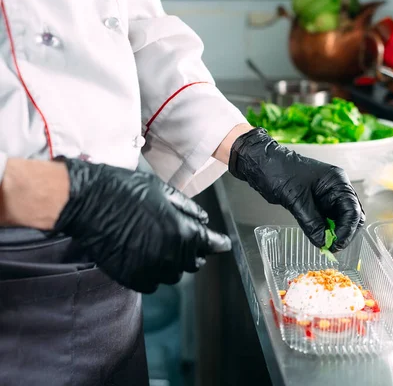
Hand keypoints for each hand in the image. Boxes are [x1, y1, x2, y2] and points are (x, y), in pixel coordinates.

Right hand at [53, 158, 230, 292]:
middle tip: (184, 240)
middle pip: (193, 263)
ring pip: (173, 276)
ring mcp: (150, 269)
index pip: (211, 244)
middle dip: (193, 252)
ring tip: (161, 247)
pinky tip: (145, 259)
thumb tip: (204, 220)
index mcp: (182, 231)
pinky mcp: (130, 277)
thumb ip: (187, 209)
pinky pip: (151, 284)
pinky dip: (153, 274)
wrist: (87, 202)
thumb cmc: (125, 189)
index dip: (219, 243)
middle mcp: (170, 255)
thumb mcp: (162, 190)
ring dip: (172, 264)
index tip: (224, 244)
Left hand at [229, 128, 364, 251]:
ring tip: (325, 246)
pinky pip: (326, 220)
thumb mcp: (296, 198)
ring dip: (334, 233)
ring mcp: (326, 196)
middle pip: (351, 215)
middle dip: (344, 232)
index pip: (352, 209)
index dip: (347, 230)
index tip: (337, 244)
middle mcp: (336, 188)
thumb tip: (323, 241)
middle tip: (332, 247)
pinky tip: (319, 238)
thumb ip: (311, 222)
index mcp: (337, 181)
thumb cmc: (279, 170)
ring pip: (339, 219)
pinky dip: (324, 230)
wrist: (261, 163)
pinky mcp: (316, 203)